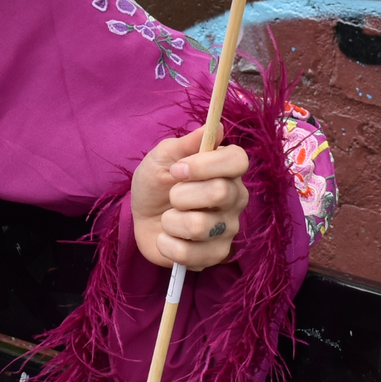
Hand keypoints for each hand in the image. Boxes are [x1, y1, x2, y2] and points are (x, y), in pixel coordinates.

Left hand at [131, 127, 248, 270]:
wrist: (141, 218)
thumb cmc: (156, 183)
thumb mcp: (161, 158)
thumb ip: (185, 144)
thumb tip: (216, 126)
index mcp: (226, 171)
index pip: (238, 160)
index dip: (206, 164)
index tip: (178, 169)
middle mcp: (235, 199)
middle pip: (220, 192)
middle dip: (181, 194)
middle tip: (171, 196)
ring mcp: (228, 229)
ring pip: (200, 226)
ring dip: (170, 221)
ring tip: (168, 219)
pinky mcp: (215, 255)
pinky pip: (190, 254)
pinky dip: (167, 245)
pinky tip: (168, 238)